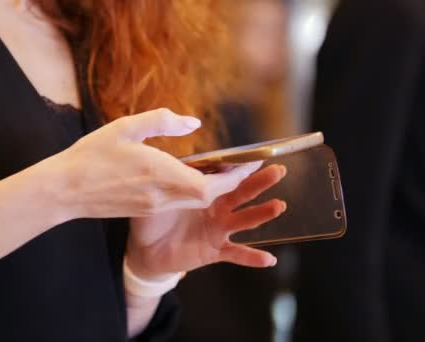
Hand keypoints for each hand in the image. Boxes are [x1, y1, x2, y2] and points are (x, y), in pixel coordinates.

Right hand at [44, 108, 253, 219]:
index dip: (233, 177)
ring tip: (218, 169)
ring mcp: (152, 206)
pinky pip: (177, 203)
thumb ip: (162, 121)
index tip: (247, 163)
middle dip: (226, 184)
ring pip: (193, 202)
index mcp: (159, 173)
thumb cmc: (91, 156)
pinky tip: (186, 177)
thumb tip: (193, 123)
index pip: (209, 184)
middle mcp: (160, 195)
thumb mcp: (125, 127)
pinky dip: (190, 192)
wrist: (64, 190)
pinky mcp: (143, 210)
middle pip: (206, 197)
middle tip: (237, 166)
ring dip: (210, 189)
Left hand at [126, 163, 286, 279]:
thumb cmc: (152, 216)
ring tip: (278, 206)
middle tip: (279, 170)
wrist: (145, 249)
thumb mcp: (159, 193)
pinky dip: (252, 257)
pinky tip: (269, 259)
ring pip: (245, 220)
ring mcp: (218, 230)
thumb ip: (166, 175)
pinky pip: (236, 254)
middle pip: (242, 193)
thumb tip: (162, 152)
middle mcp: (217, 209)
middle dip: (261, 182)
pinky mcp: (215, 250)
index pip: (226, 177)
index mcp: (204, 193)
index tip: (258, 155)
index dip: (241, 166)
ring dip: (262, 213)